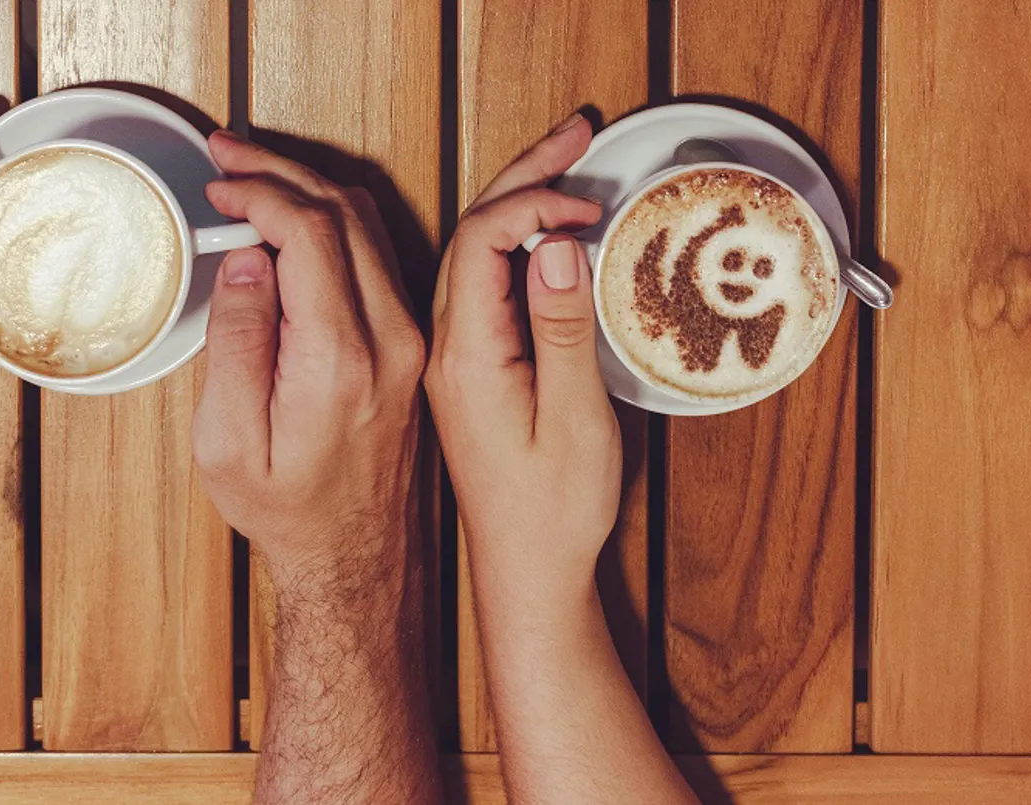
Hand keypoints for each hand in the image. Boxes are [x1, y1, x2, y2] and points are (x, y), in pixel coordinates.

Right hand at [192, 131, 424, 587]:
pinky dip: (334, 224)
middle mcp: (391, 341)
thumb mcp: (228, 442)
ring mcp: (411, 341)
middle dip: (281, 171)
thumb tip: (249, 258)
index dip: (259, 191)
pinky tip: (294, 220)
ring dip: (310, 190)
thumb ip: (237, 342)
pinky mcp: (414, 347)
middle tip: (227, 155)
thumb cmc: (288, 512)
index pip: (310, 232)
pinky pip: (380, 258)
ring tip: (252, 177)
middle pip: (345, 214)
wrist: (358, 560)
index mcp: (341, 360)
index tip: (218, 182)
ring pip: (369, 228)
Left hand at [425, 113, 617, 613]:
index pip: (479, 241)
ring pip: (471, 252)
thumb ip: (562, 331)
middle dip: (522, 174)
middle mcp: (444, 347)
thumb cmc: (550, 514)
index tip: (586, 201)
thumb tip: (554, 247)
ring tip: (565, 161)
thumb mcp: (574, 423)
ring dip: (516, 198)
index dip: (532, 200)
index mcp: (464, 356)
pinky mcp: (466, 368)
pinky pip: (478, 281)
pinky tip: (543, 230)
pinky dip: (512, 240)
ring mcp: (451, 357)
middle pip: (469, 232)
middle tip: (577, 131)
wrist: (521, 572)